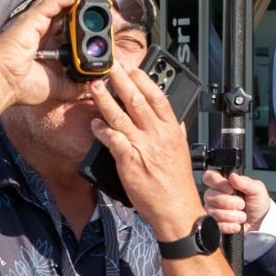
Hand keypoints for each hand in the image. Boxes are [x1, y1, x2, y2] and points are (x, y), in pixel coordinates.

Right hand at [0, 0, 92, 111]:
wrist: (2, 85)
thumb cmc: (20, 86)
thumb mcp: (57, 87)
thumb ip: (75, 85)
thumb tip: (91, 84)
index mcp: (43, 42)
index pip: (64, 23)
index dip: (80, 17)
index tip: (98, 17)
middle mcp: (38, 28)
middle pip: (62, 7)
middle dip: (81, 0)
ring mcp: (34, 21)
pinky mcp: (32, 18)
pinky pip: (55, 0)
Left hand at [87, 63, 199, 241]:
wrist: (176, 209)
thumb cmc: (177, 183)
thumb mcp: (182, 151)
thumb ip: (176, 132)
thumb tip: (175, 119)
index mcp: (172, 130)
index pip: (158, 97)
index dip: (143, 80)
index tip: (132, 68)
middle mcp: (157, 135)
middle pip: (137, 100)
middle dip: (121, 81)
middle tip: (109, 66)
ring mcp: (142, 147)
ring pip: (120, 116)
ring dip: (105, 100)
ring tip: (95, 86)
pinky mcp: (129, 161)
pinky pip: (112, 140)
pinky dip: (102, 130)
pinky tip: (94, 123)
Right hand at [202, 168, 274, 235]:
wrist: (260, 223)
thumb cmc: (258, 204)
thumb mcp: (257, 190)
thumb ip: (246, 182)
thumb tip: (233, 176)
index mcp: (224, 182)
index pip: (209, 176)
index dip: (217, 183)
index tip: (231, 189)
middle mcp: (215, 195)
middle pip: (209, 196)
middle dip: (229, 202)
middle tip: (242, 204)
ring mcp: (213, 210)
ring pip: (213, 212)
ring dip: (232, 215)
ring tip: (242, 216)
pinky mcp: (214, 224)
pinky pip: (215, 225)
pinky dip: (229, 226)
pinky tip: (237, 224)